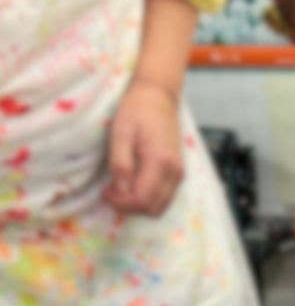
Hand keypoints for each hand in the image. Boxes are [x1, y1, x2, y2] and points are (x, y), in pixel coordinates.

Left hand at [102, 78, 183, 215]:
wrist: (158, 97)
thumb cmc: (136, 111)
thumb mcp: (121, 134)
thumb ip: (120, 164)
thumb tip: (120, 190)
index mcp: (160, 162)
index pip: (142, 200)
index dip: (121, 202)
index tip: (105, 191)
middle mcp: (174, 173)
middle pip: (153, 209)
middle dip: (129, 207)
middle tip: (111, 191)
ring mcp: (179, 174)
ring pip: (160, 207)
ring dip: (139, 205)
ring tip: (121, 188)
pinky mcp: (178, 173)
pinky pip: (164, 197)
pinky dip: (148, 199)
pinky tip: (133, 184)